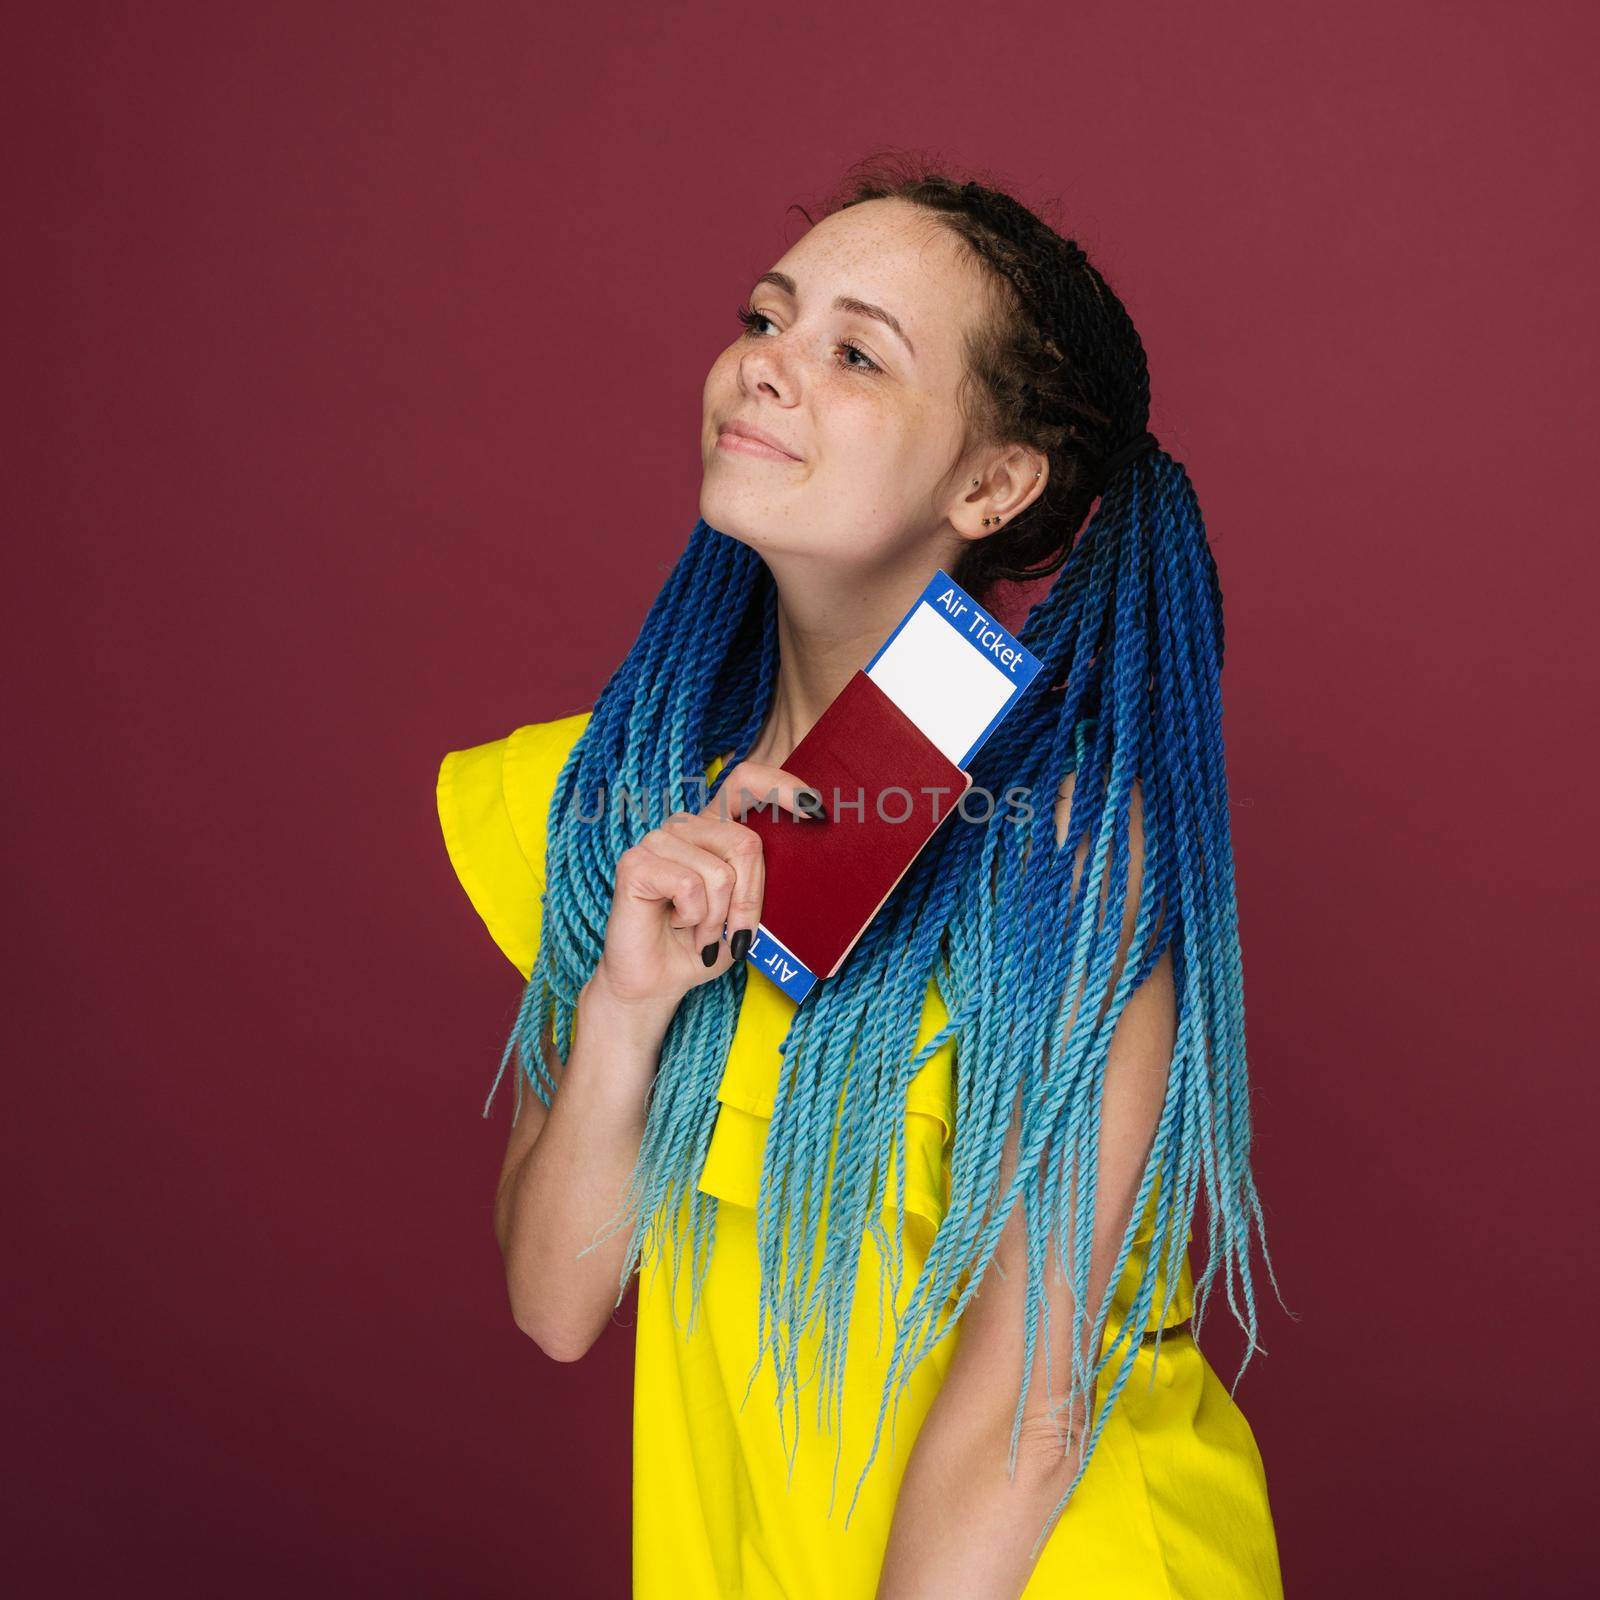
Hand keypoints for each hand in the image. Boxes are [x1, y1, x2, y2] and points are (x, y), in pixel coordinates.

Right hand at [586, 758, 826, 1014]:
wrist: (658, 981)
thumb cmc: (706, 944)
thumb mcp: (749, 912)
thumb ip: (768, 881)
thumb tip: (810, 862)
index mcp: (715, 827)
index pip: (746, 781)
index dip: (782, 786)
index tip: (818, 810)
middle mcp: (686, 825)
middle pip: (745, 842)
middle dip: (751, 899)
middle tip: (738, 933)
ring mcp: (658, 840)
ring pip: (719, 873)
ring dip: (718, 918)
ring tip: (701, 933)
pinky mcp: (635, 863)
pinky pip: (689, 887)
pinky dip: (693, 918)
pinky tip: (677, 924)